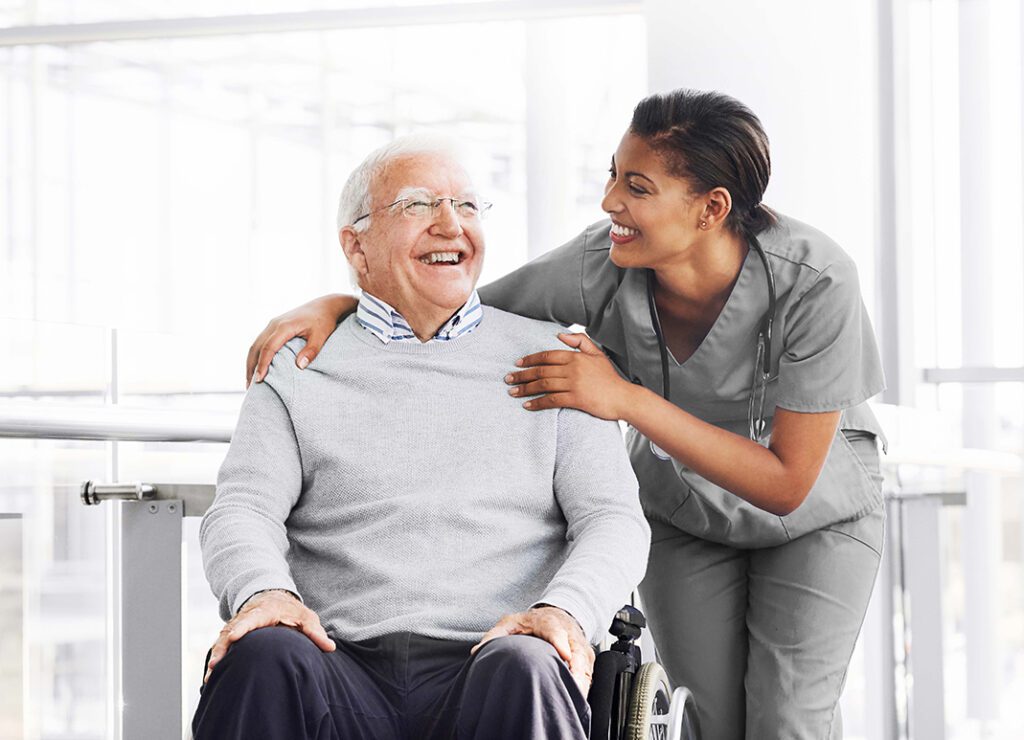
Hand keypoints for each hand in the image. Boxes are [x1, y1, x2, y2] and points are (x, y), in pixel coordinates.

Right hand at [203, 590, 334, 682]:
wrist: (274, 599)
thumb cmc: (292, 611)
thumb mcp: (306, 618)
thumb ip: (315, 632)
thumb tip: (330, 647)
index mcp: (265, 612)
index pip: (252, 619)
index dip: (242, 627)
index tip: (232, 637)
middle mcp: (247, 617)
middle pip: (232, 631)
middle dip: (222, 647)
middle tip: (215, 665)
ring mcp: (238, 625)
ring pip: (223, 639)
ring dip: (216, 656)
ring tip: (210, 676)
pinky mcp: (233, 634)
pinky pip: (221, 645)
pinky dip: (216, 658)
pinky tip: (209, 678)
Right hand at [245, 294, 355, 386]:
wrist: (324, 305)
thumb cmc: (324, 321)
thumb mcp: (321, 336)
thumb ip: (311, 351)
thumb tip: (300, 366)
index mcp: (284, 326)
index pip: (268, 348)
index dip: (263, 364)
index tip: (260, 379)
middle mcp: (274, 324)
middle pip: (256, 347)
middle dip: (252, 367)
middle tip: (251, 387)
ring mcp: (272, 324)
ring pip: (256, 344)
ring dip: (251, 362)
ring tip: (251, 382)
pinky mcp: (274, 326)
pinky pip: (260, 342)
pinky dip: (257, 356)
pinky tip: (258, 367)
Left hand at [471, 606, 594, 694]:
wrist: (555, 615)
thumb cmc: (530, 622)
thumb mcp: (510, 623)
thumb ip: (495, 635)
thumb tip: (478, 651)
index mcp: (548, 621)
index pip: (555, 630)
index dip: (560, 642)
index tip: (564, 655)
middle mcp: (567, 632)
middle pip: (577, 649)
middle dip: (577, 667)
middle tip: (573, 684)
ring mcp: (579, 644)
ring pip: (585, 663)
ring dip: (582, 679)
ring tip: (576, 695)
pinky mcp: (585, 657)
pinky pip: (588, 672)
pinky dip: (584, 684)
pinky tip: (577, 696)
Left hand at [504, 333, 634, 419]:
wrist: (623, 397)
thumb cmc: (609, 377)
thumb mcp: (597, 354)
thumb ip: (580, 341)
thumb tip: (560, 334)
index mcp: (576, 357)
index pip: (547, 356)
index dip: (530, 359)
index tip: (518, 364)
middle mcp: (573, 369)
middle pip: (541, 371)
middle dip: (522, 375)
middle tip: (508, 379)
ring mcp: (574, 384)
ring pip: (543, 385)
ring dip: (525, 389)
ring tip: (513, 392)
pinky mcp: (576, 399)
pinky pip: (551, 400)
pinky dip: (537, 403)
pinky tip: (527, 405)